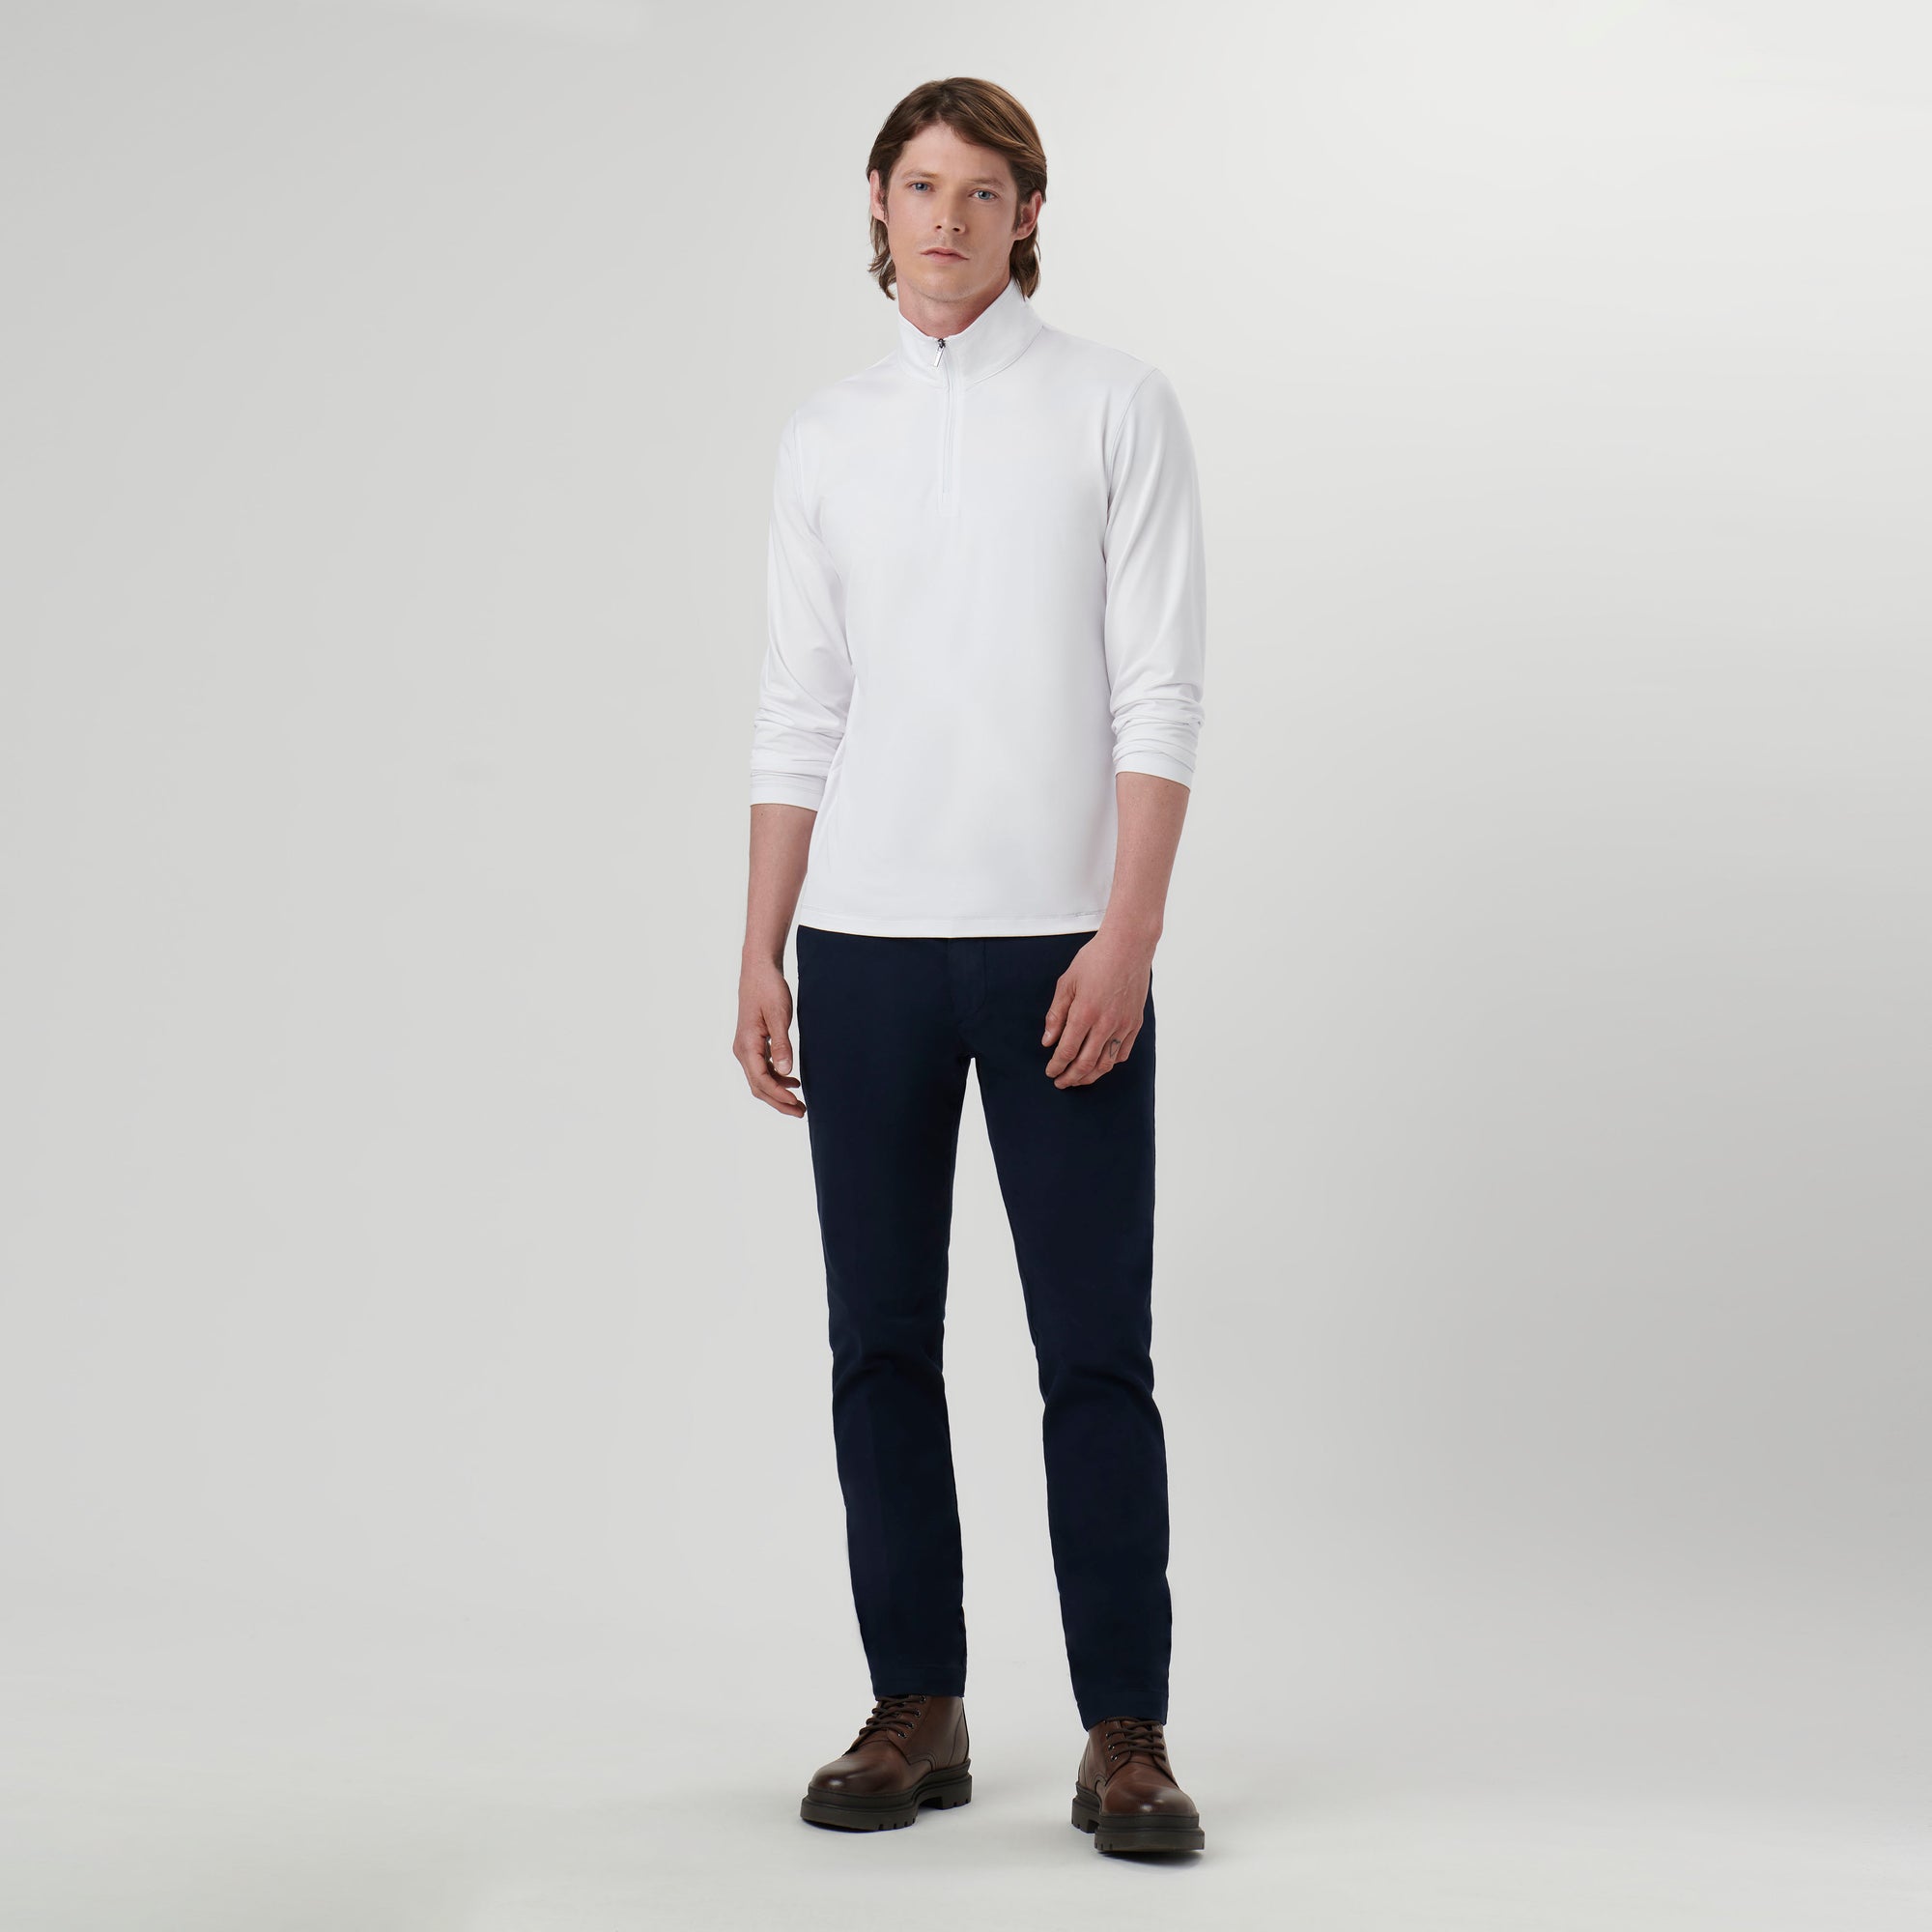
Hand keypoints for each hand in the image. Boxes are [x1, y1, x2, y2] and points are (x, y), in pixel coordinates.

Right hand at [736, 956, 804, 1116]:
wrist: (759, 971)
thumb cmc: (769, 989)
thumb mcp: (779, 1016)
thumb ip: (782, 1045)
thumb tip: (785, 1071)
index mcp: (747, 1046)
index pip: (761, 1080)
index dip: (779, 1095)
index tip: (797, 1104)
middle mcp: (742, 1050)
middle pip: (758, 1086)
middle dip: (779, 1102)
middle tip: (801, 1112)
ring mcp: (746, 1048)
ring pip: (760, 1080)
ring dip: (778, 1093)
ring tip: (799, 1103)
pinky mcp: (753, 1044)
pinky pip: (762, 1069)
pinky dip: (776, 1079)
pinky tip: (793, 1080)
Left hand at [1041, 930, 1151, 1086]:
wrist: (1128, 946)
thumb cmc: (1095, 959)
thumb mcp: (1067, 983)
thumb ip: (1056, 1015)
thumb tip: (1048, 1041)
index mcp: (1084, 1013)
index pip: (1067, 1051)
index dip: (1057, 1066)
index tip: (1050, 1072)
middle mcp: (1106, 1024)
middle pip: (1086, 1064)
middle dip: (1071, 1078)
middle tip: (1061, 1083)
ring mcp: (1123, 1025)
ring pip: (1106, 1063)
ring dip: (1091, 1076)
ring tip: (1079, 1079)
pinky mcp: (1135, 1023)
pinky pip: (1123, 1052)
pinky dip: (1110, 1063)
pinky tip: (1101, 1064)